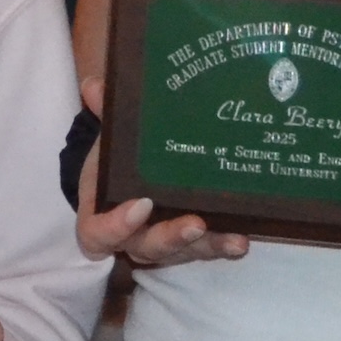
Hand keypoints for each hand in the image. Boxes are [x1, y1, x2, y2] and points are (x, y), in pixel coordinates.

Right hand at [74, 74, 242, 266]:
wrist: (129, 168)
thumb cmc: (116, 157)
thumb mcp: (109, 134)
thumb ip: (104, 113)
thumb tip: (96, 86)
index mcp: (101, 214)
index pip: (97, 235)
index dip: (115, 229)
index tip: (140, 205)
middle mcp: (133, 236)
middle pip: (147, 249)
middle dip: (172, 238)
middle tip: (195, 223)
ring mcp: (165, 243)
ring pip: (181, 253)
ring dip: (207, 246)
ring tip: (233, 237)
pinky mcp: (192, 242)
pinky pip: (208, 249)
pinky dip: (224, 245)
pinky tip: (244, 238)